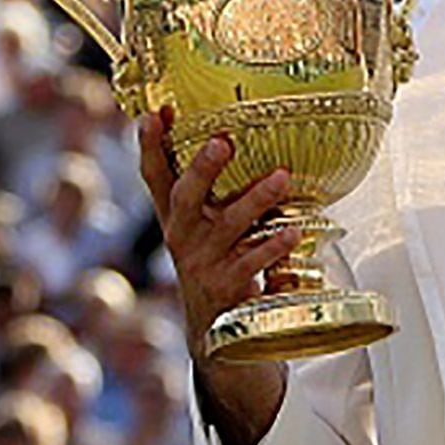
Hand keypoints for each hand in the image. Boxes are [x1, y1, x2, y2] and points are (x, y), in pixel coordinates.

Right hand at [138, 108, 300, 361]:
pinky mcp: (226, 287)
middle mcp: (183, 236)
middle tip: (222, 141)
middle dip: (202, 169)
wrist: (214, 330)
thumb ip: (209, 187)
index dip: (150, 146)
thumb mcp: (203, 224)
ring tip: (281, 177)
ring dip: (254, 200)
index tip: (152, 114)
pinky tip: (293, 231)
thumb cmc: (215, 260)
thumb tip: (228, 131)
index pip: (154, 176)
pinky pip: (252, 262)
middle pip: (186, 198)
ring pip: (228, 227)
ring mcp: (203, 263)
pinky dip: (273, 246)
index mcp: (175, 216)